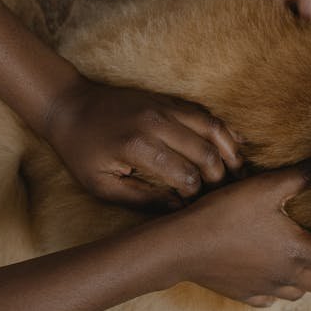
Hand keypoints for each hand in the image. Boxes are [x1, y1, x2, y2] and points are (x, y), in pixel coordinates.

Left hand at [43, 75, 242, 208]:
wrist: (70, 106)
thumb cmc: (82, 151)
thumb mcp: (102, 185)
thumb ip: (142, 200)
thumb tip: (178, 210)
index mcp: (137, 146)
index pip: (185, 174)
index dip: (196, 195)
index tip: (196, 207)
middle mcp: (156, 122)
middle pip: (205, 151)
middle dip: (219, 176)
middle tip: (225, 194)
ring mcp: (164, 106)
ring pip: (212, 127)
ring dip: (230, 151)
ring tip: (240, 172)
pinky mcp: (168, 99)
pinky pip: (205, 112)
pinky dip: (223, 129)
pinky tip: (236, 145)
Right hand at [154, 153, 310, 306]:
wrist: (183, 246)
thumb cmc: (227, 213)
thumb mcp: (267, 186)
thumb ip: (305, 174)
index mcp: (298, 252)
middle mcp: (287, 277)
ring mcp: (265, 290)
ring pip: (298, 294)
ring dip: (306, 281)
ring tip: (302, 261)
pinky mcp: (244, 295)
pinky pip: (270, 300)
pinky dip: (277, 289)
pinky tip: (269, 272)